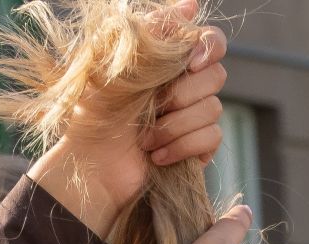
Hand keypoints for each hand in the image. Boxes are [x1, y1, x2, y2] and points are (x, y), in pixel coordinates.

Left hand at [37, 0, 228, 226]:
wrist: (91, 163)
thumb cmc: (95, 111)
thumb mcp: (116, 60)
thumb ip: (154, 29)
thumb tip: (190, 3)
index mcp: (170, 61)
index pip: (211, 41)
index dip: (209, 48)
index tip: (190, 62)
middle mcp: (186, 85)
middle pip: (217, 76)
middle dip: (183, 94)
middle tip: (153, 106)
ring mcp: (193, 118)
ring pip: (213, 110)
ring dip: (175, 125)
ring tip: (144, 138)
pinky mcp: (197, 148)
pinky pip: (211, 138)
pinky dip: (182, 146)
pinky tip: (157, 155)